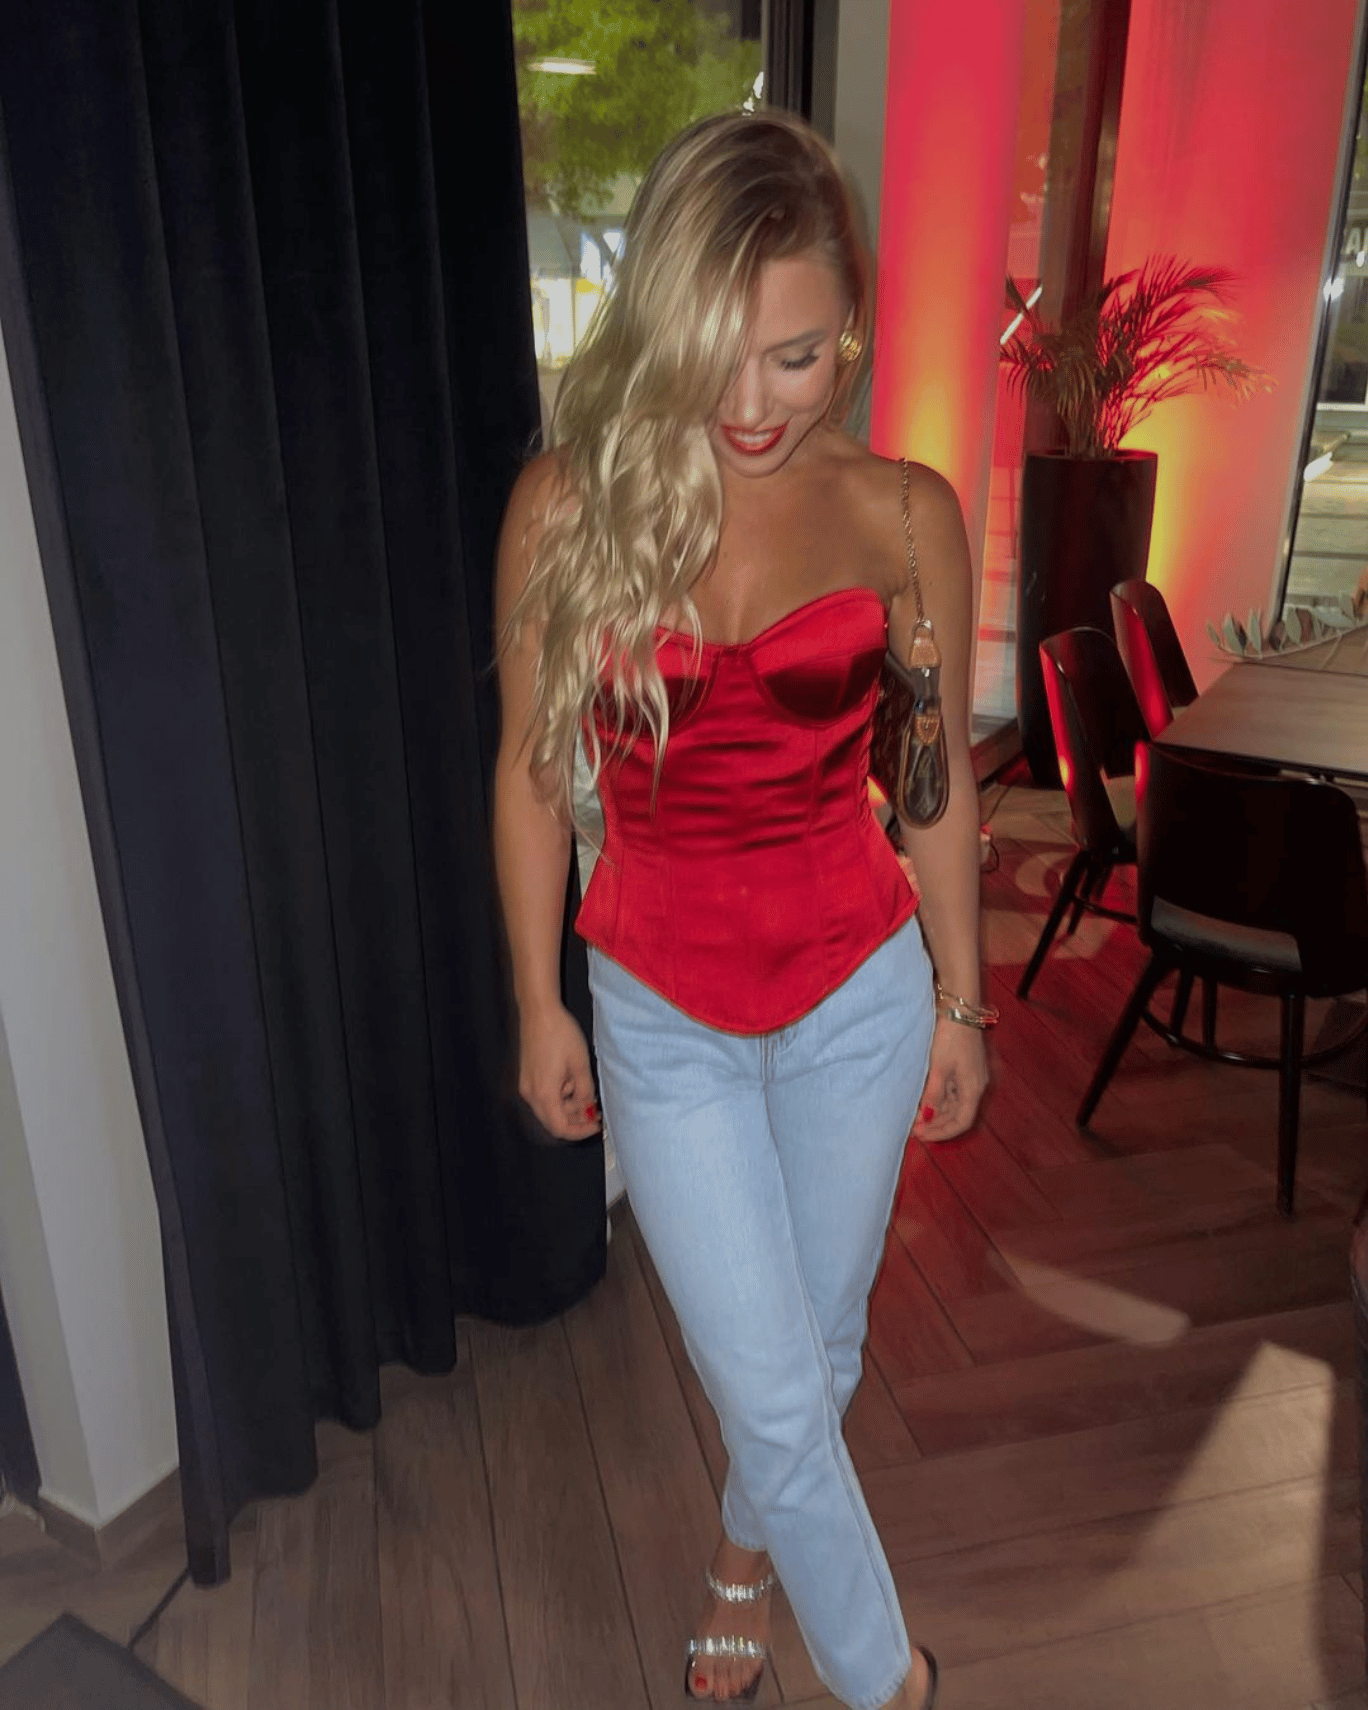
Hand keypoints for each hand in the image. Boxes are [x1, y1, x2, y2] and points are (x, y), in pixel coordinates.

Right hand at [518, 1001, 601, 1140]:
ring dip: (568, 1106)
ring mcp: (527, 1085)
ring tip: (584, 1088)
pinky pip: (544, 1096)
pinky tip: (571, 1080)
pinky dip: (559, 1095)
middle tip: (594, 1110)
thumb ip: (585, 1092)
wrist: (539, 1012)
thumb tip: (588, 1109)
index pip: (560, 1128)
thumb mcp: (580, 1065)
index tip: (595, 1125)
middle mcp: (530, 1093)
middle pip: (553, 1121)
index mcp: (544, 1093)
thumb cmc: (559, 1033)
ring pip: (549, 1108)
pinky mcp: (527, 1076)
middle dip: (575, 1119)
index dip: (580, 1131)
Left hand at [912, 1018, 986, 1141]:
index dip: (942, 1132)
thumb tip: (926, 1117)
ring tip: (915, 1115)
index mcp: (973, 1088)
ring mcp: (970, 1076)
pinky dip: (938, 1098)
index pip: (961, 1122)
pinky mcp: (963, 1067)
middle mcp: (976, 1085)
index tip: (922, 1135)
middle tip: (914, 1128)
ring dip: (936, 1112)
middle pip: (957, 1114)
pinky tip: (923, 1099)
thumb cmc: (950, 1037)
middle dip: (936, 1123)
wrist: (958, 1009)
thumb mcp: (938, 1069)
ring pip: (954, 1103)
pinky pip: (952, 1090)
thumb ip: (933, 1095)